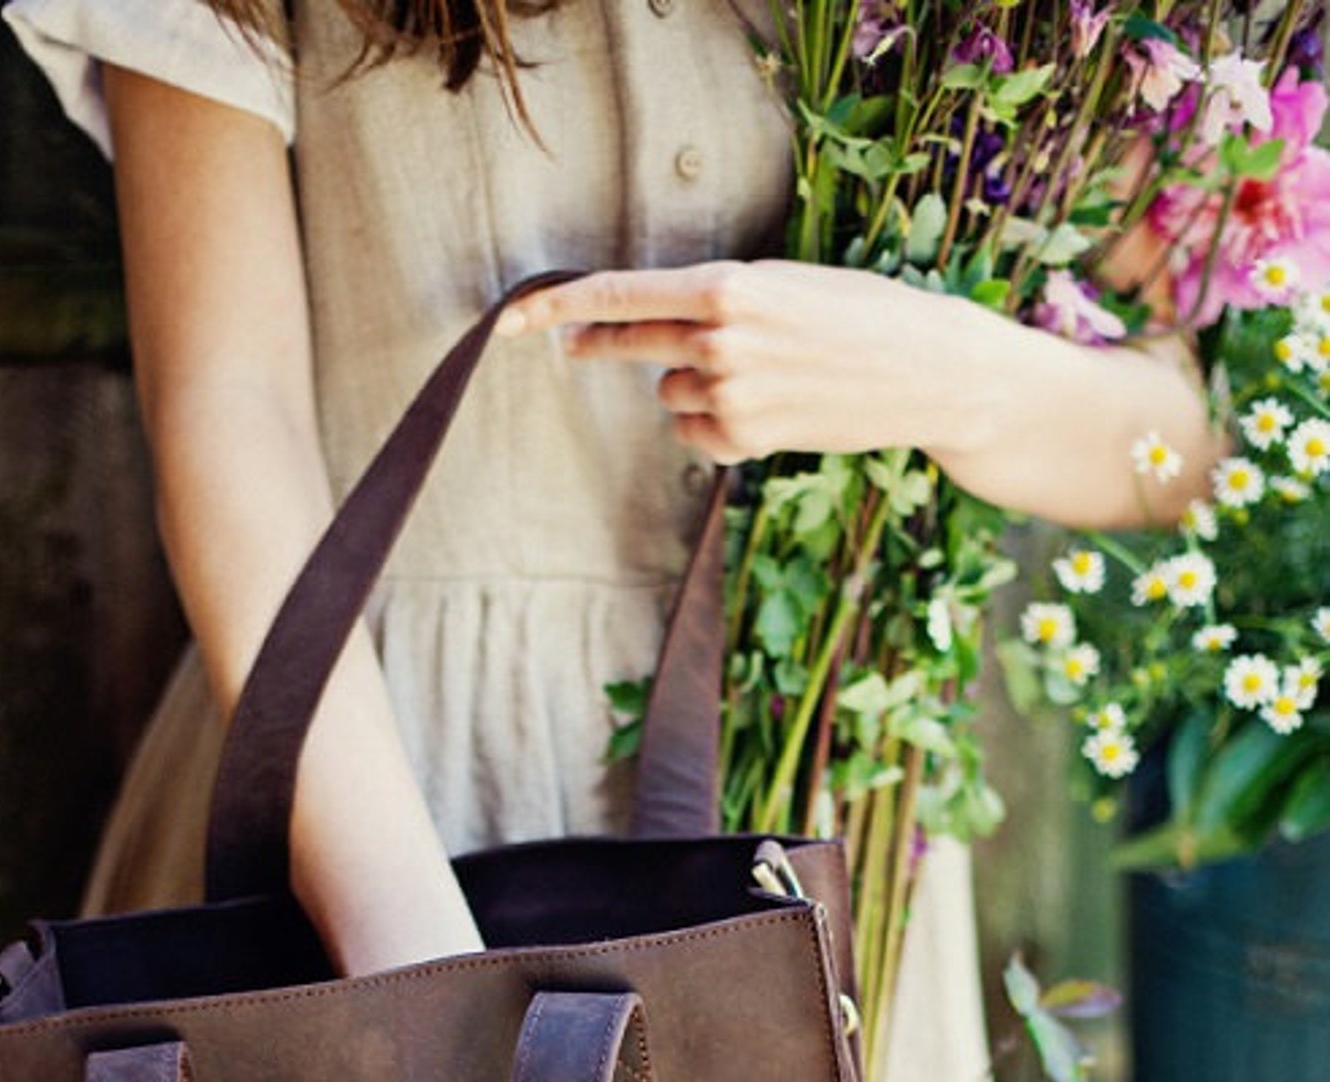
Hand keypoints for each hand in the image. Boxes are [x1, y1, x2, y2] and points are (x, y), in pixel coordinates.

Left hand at [497, 260, 966, 464]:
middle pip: (629, 344)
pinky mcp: (745, 439)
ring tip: (763, 377)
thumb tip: (644, 335)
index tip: (513, 319)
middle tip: (574, 347)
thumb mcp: (784, 287)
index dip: (559, 306)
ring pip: (671, 393)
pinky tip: (767, 412)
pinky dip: (716, 428)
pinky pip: (697, 434)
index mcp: (727, 285)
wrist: (925, 370)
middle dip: (599, 345)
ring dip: (696, 387)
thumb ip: (714, 303)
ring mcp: (730, 393)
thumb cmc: (859, 317)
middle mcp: (720, 338)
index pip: (620, 294)